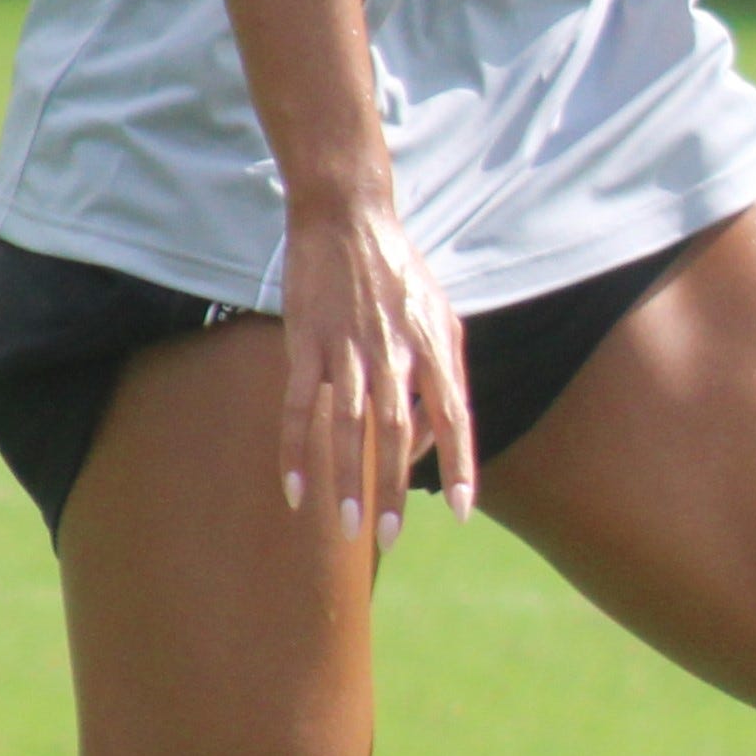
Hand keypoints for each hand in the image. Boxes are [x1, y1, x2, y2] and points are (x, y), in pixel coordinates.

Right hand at [273, 189, 473, 548]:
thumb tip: (431, 439)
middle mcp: (393, 349)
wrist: (348, 218)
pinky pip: (299, 406)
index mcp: (433, 345)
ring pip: (347, 425)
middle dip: (393, 487)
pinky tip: (295, 490)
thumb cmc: (400, 274)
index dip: (458, 464)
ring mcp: (347, 347)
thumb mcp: (441, 316)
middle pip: (396, 430)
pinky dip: (296, 450)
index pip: (453, 415)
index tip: (461, 511)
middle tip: (387, 537)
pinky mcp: (306, 341)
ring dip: (346, 479)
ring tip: (347, 526)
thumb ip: (444, 375)